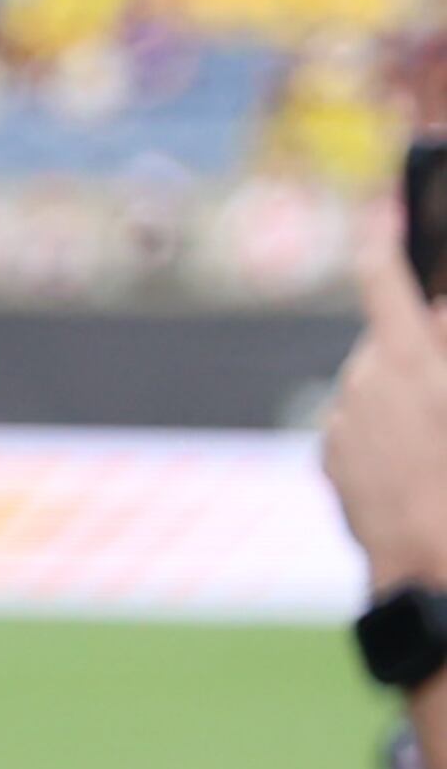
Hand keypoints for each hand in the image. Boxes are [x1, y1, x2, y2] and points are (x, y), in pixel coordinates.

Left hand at [324, 204, 446, 592]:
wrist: (431, 564)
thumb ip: (444, 340)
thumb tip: (437, 309)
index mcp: (412, 362)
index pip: (386, 279)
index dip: (384, 236)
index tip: (384, 205)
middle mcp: (366, 381)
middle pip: (391, 339)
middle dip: (419, 347)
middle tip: (443, 387)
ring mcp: (344, 419)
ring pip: (376, 383)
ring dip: (404, 394)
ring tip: (439, 440)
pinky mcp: (332, 454)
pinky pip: (361, 425)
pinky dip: (385, 431)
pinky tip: (416, 463)